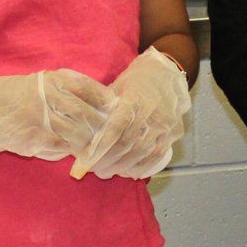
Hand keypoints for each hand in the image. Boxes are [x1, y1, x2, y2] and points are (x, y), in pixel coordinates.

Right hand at [0, 70, 114, 160]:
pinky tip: (73, 159)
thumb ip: (65, 94)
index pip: (90, 89)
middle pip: (88, 114)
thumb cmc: (10, 98)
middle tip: (116, 140)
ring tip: (98, 154)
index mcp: (52, 80)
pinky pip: (58, 148)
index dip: (107, 103)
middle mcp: (48, 96)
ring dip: (89, 146)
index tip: (120, 112)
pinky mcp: (32, 138)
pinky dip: (68, 154)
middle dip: (104, 129)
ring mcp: (40, 118)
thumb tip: (99, 110)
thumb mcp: (39, 86)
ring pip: (76, 134)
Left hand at [70, 48, 190, 179]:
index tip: (85, 160)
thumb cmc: (135, 81)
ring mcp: (165, 124)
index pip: (115, 128)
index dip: (100, 146)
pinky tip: (130, 172)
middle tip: (93, 170)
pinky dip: (143, 166)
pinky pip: (158, 154)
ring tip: (107, 172)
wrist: (168, 74)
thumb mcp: (114, 86)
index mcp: (133, 100)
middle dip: (108, 160)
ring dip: (123, 166)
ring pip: (142, 151)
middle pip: (127, 144)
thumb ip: (97, 102)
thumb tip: (71, 113)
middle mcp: (151, 113)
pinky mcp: (174, 131)